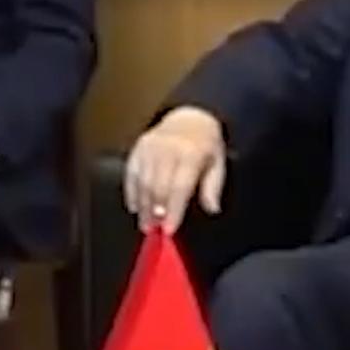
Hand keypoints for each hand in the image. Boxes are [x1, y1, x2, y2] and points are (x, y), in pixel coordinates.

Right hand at [124, 106, 227, 232]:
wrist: (190, 118)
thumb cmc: (205, 145)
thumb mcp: (217, 164)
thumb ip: (213, 188)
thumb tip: (212, 209)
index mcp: (191, 152)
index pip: (179, 187)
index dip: (173, 210)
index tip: (169, 229)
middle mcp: (168, 149)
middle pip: (158, 187)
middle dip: (155, 212)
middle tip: (155, 230)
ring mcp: (150, 148)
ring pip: (143, 183)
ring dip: (143, 206)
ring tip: (146, 224)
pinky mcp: (138, 149)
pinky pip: (131, 174)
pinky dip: (132, 193)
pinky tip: (136, 207)